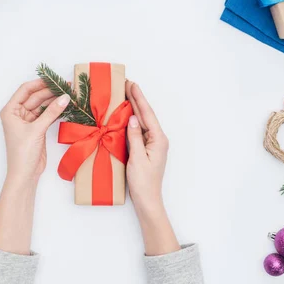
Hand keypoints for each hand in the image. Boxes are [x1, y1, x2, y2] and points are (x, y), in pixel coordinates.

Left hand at [0, 79, 70, 185]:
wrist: (25, 174)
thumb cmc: (23, 153)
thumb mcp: (37, 130)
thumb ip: (51, 112)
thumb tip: (65, 97)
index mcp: (10, 111)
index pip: (25, 90)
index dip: (39, 83)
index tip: (53, 79)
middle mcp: (17, 114)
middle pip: (35, 97)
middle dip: (50, 92)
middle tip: (66, 86)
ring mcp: (28, 121)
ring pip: (42, 105)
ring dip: (54, 101)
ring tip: (69, 94)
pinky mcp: (37, 128)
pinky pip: (46, 115)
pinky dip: (55, 110)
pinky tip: (65, 105)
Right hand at [125, 81, 178, 255]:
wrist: (148, 200)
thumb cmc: (143, 182)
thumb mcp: (137, 159)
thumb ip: (135, 137)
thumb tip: (133, 118)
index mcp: (158, 139)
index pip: (147, 114)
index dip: (139, 98)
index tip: (132, 84)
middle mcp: (157, 139)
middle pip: (145, 114)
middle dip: (136, 98)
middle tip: (126, 82)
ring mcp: (152, 143)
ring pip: (142, 120)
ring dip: (133, 106)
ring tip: (125, 92)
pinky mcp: (145, 148)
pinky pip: (138, 129)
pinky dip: (131, 118)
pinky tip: (125, 113)